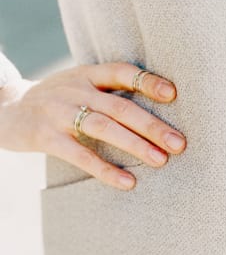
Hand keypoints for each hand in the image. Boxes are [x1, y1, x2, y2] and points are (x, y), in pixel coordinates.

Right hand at [0, 62, 186, 190]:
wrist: (7, 109)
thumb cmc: (60, 100)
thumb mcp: (81, 85)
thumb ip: (111, 92)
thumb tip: (161, 109)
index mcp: (88, 74)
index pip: (123, 72)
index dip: (148, 82)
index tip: (174, 94)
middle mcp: (76, 89)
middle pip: (121, 107)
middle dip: (153, 126)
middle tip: (179, 143)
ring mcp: (59, 112)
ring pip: (104, 128)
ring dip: (136, 145)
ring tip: (161, 160)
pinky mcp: (46, 137)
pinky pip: (80, 155)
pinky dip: (106, 169)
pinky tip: (128, 182)